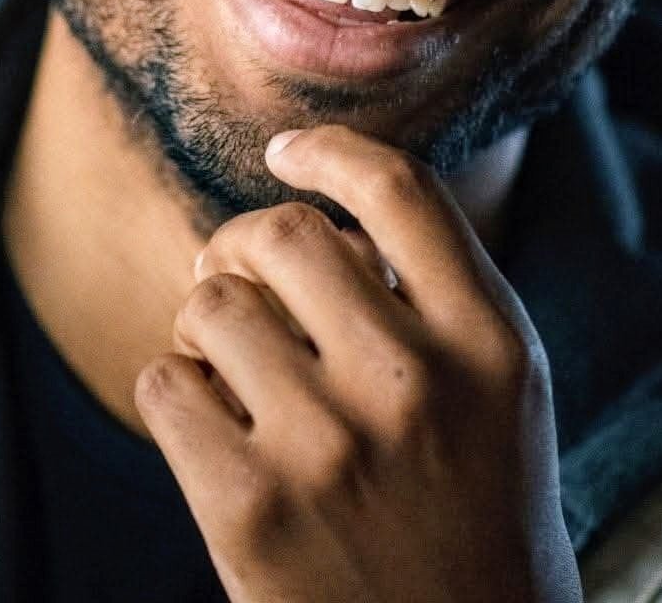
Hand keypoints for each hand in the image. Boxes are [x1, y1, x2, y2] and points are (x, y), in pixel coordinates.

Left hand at [134, 126, 580, 602]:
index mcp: (490, 342)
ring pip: (211, 303)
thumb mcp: (498, 390)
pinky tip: (213, 431)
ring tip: (233, 372)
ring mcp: (329, 446)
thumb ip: (432, 292)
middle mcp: (414, 382)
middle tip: (238, 280)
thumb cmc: (473, 510)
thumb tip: (309, 205)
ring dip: (206, 327)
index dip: (330, 149)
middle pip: (282, 232)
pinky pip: (163, 382)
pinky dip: (176, 393)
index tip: (286, 152)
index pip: (400, 190)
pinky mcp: (249, 509)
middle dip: (241, 245)